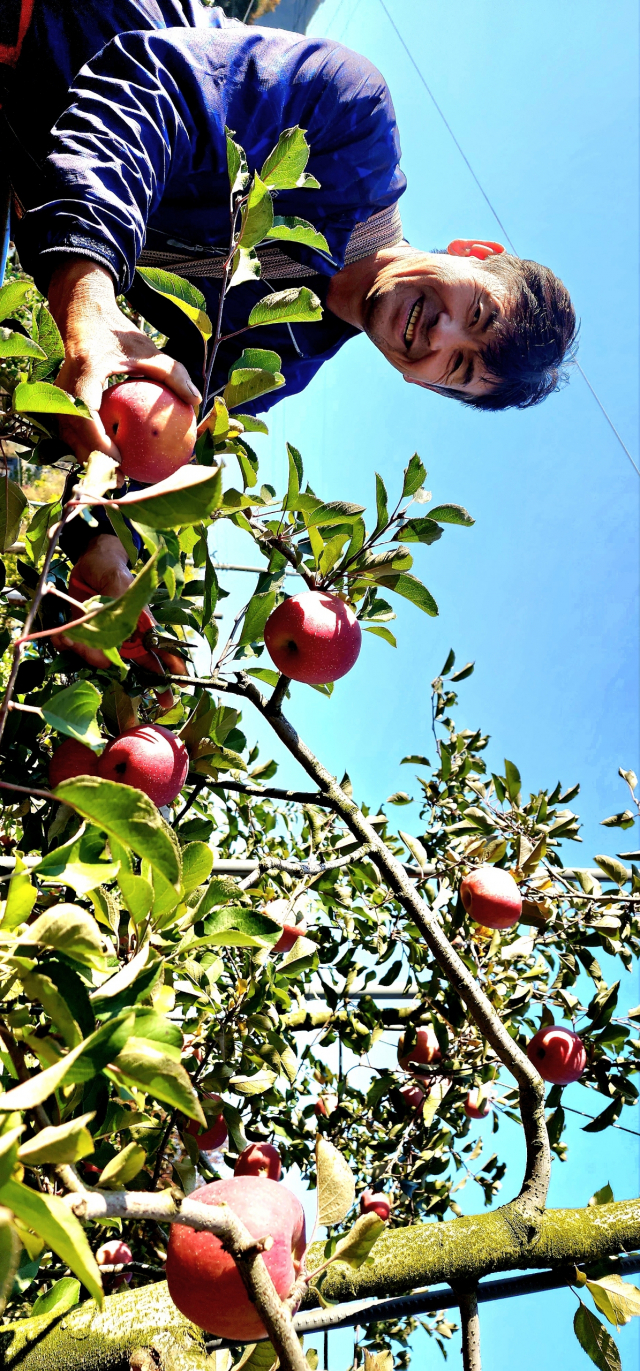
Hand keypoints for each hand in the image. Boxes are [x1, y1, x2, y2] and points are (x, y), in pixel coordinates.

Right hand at [48, 260, 200, 464]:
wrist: (83, 315)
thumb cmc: (118, 332)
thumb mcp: (148, 349)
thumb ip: (172, 373)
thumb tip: (196, 401)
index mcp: (86, 371)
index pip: (85, 414)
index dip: (99, 441)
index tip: (120, 459)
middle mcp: (65, 385)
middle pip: (72, 432)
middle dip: (93, 459)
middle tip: (120, 478)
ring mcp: (58, 393)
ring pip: (68, 433)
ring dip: (88, 456)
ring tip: (115, 475)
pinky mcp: (60, 399)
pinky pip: (71, 427)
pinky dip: (86, 444)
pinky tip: (109, 458)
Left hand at [61, 534, 188, 709]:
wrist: (87, 560)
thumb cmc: (110, 567)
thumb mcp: (117, 581)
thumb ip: (118, 610)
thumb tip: (116, 638)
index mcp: (141, 624)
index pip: (160, 652)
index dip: (167, 673)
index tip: (171, 696)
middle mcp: (125, 635)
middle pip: (129, 666)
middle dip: (117, 671)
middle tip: (98, 658)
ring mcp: (104, 637)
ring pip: (98, 660)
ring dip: (82, 651)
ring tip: (69, 633)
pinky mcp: (84, 635)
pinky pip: (76, 651)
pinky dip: (66, 645)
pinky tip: (61, 634)